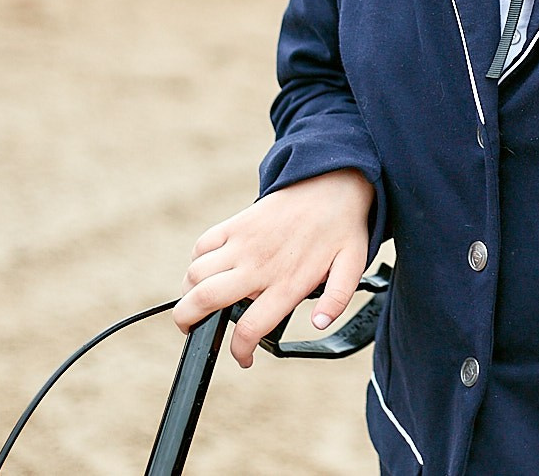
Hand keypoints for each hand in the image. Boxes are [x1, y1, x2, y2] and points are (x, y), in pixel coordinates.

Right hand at [175, 168, 374, 366]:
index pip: (250, 327)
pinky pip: (202, 245)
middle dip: (187, 323)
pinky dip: (196, 261)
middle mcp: (259, 265)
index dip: (239, 351)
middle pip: (206, 300)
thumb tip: (318, 324)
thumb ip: (337, 300)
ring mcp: (243, 243)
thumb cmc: (341, 228)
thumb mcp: (351, 267)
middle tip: (192, 330)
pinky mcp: (237, 224)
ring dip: (190, 292)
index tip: (242, 357)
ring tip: (198, 302)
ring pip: (196, 274)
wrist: (331, 182)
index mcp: (287, 282)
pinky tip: (207, 270)